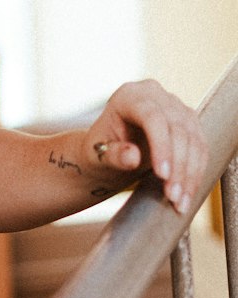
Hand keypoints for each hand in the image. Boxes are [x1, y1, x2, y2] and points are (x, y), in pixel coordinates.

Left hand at [82, 80, 208, 214]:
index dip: (161, 146)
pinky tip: (188, 193)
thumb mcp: (97, 155)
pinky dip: (196, 172)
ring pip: (193, 140)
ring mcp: (175, 107)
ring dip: (190, 173)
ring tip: (180, 201)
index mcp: (128, 96)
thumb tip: (132, 156)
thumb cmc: (99, 151)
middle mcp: (155, 95)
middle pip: (177, 129)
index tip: (162, 175)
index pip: (152, 117)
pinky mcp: (189, 122)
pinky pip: (200, 147)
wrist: (111, 151)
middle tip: (172, 196)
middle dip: (178, 166)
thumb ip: (112, 154)